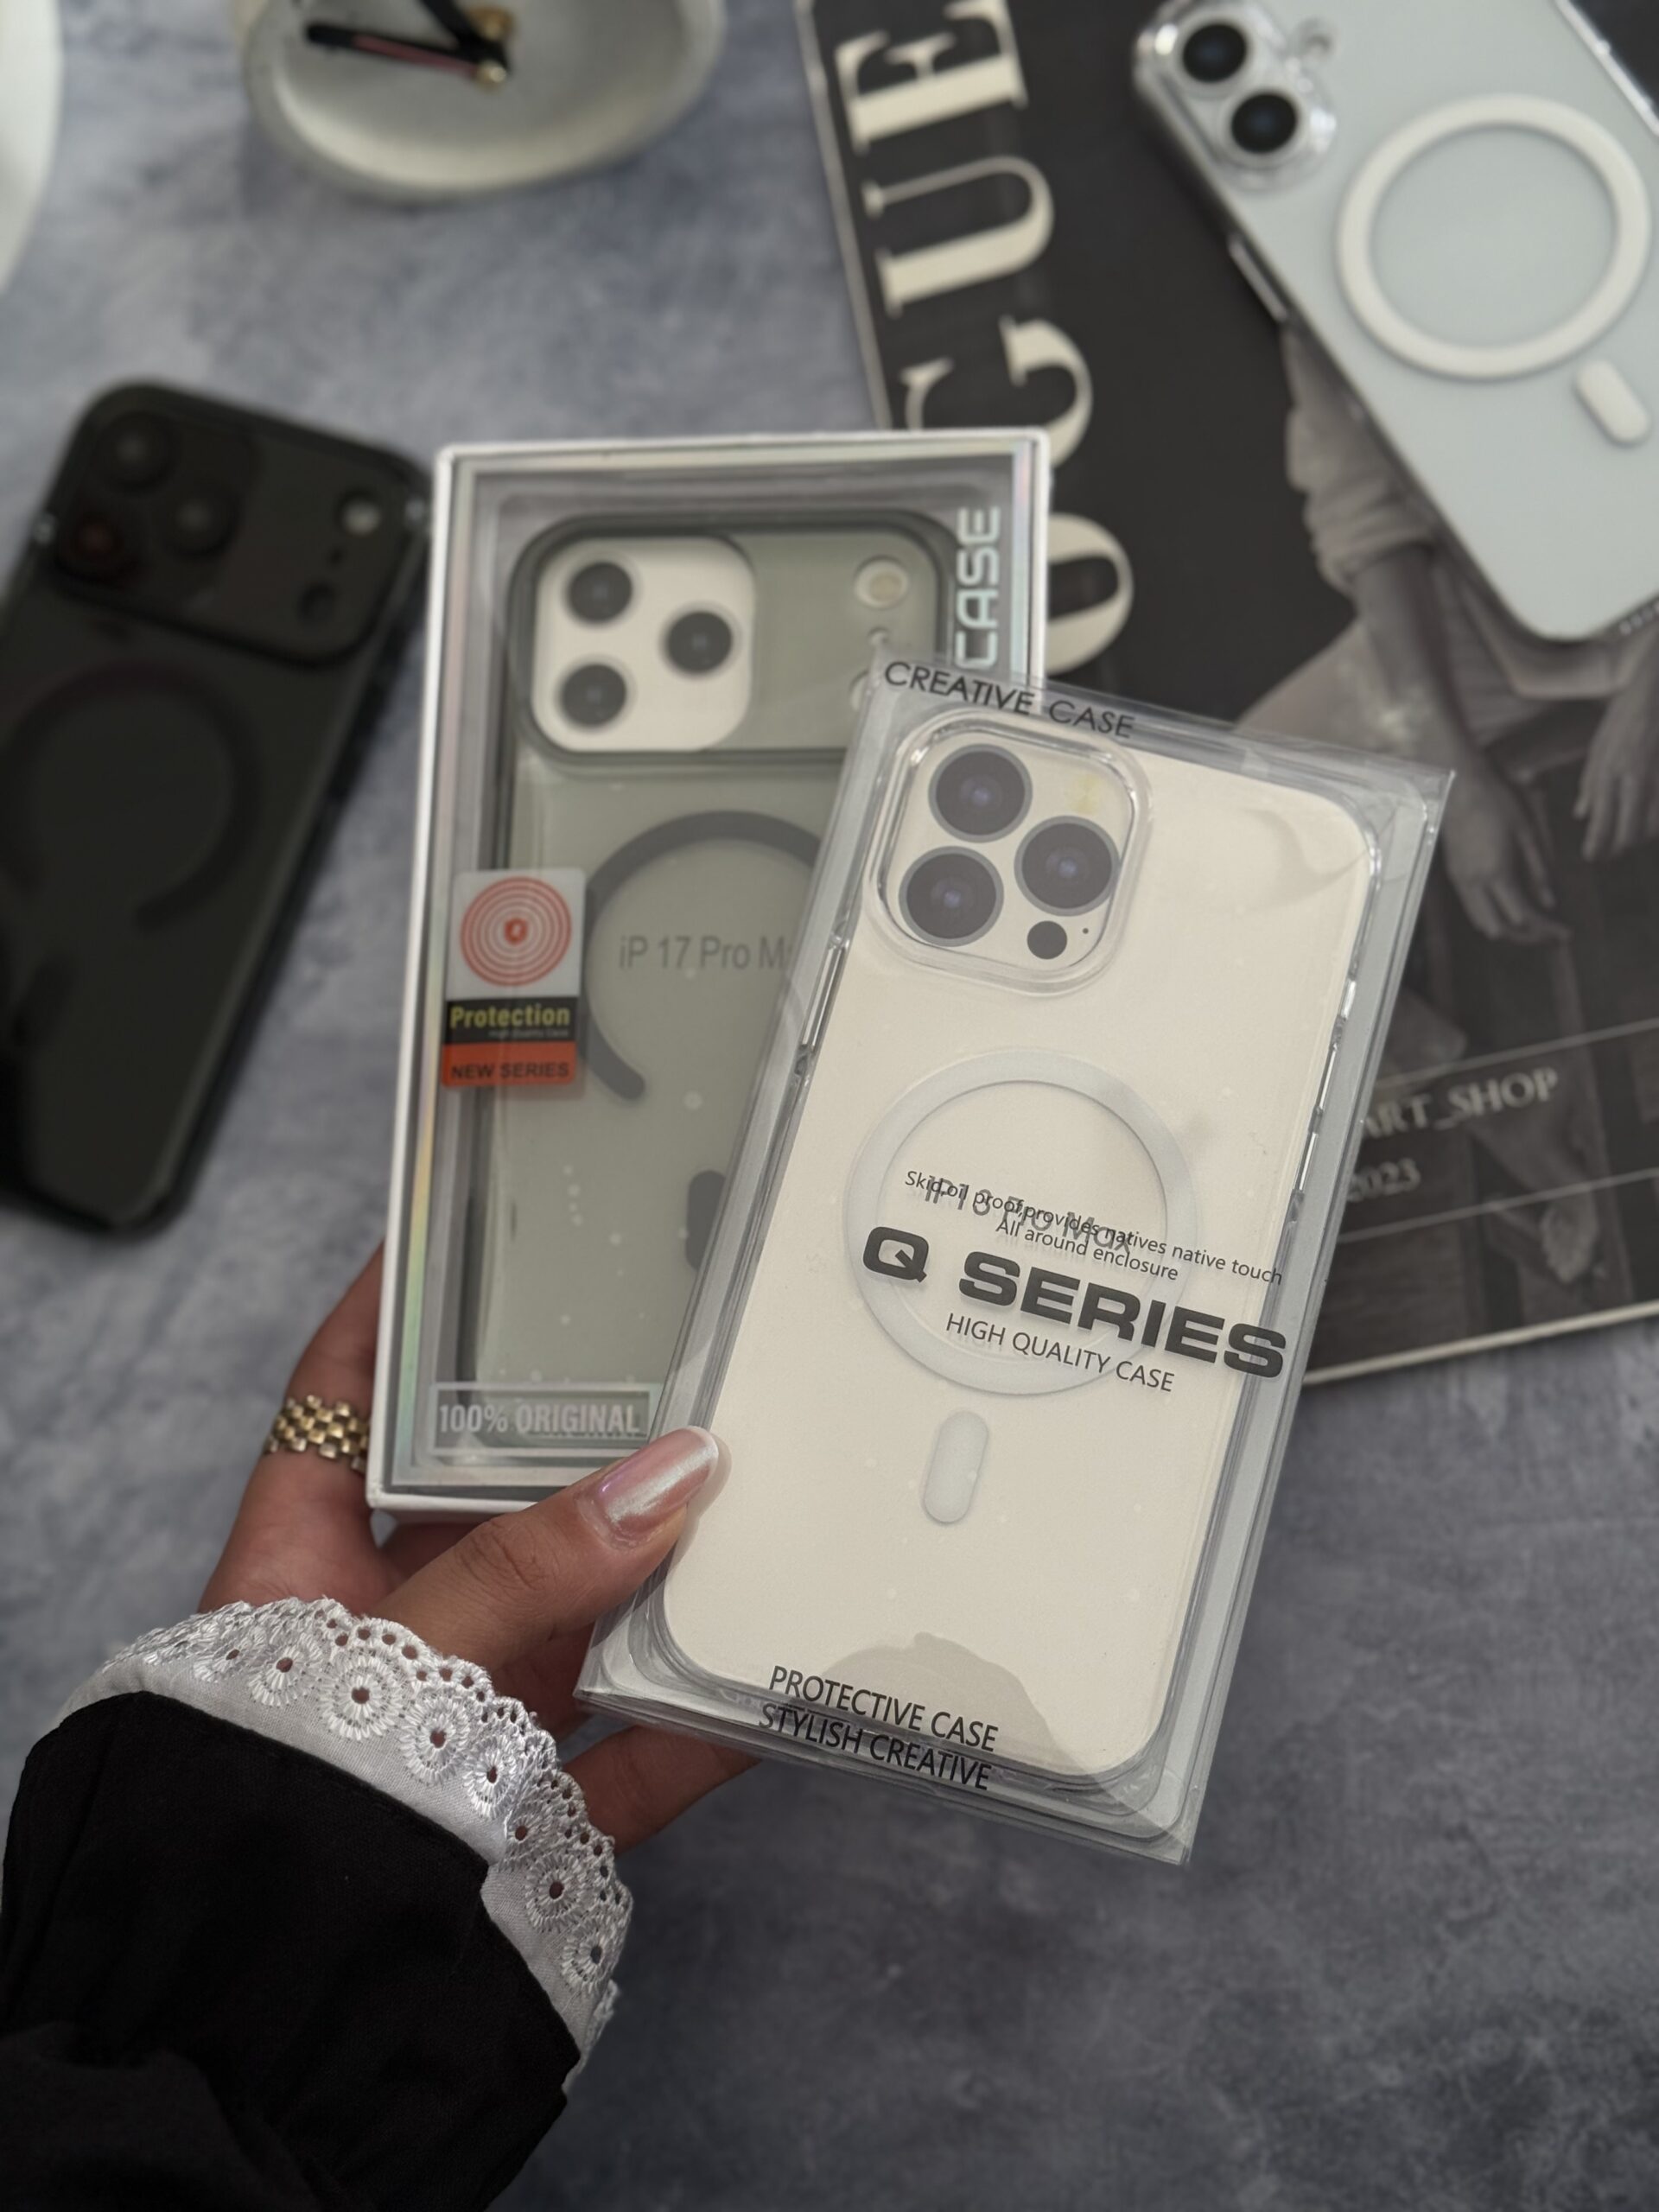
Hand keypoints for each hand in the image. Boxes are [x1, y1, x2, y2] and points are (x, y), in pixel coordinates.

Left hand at [204, 1252, 749, 1848]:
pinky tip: (776, 1681)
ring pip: (579, 1619)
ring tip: (755, 1496)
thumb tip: (678, 1474)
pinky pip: (632, 1752)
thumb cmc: (286, 1815)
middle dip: (583, 1443)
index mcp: (300, 1568)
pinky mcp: (526, 1811)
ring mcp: (459, 1722)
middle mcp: (385, 1633)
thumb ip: (533, 1569)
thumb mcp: (405, 1655)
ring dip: (662, 1577)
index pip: (343, 1402)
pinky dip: (704, 1724)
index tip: (471, 1237)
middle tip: (675, 1360)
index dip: (398, 1313)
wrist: (280, 2032)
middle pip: (493, 1505)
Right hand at [1440, 763, 1565, 944]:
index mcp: (1497, 872)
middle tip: (1551, 936)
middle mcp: (1475, 884)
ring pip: (1483, 924)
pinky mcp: (1456, 876)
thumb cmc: (1496, 802)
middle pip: (1502, 929)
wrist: (1458, 786)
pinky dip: (1493, 919)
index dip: (1546, 929)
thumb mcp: (1526, 832)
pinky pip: (1474, 910)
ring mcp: (1462, 881)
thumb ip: (1537, 870)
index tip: (1565, 933)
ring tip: (1533, 929)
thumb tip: (1549, 902)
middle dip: (1529, 938)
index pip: (1524, 916)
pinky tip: (1509, 912)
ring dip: (1510, 932)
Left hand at [1576, 682, 1658, 860]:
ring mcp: (1658, 776)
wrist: (1658, 687)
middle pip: (1629, 834)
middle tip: (1616, 850)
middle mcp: (1633, 777)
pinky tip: (1652, 815)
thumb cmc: (1629, 713)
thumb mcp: (1600, 744)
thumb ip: (1590, 781)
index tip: (1593, 858)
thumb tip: (1581, 814)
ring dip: (1645, 834)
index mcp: (1608, 771)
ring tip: (1636, 831)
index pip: (1600, 823)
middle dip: (1622, 847)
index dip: (1597, 847)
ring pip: (1654, 827)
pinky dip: (1658, 820)